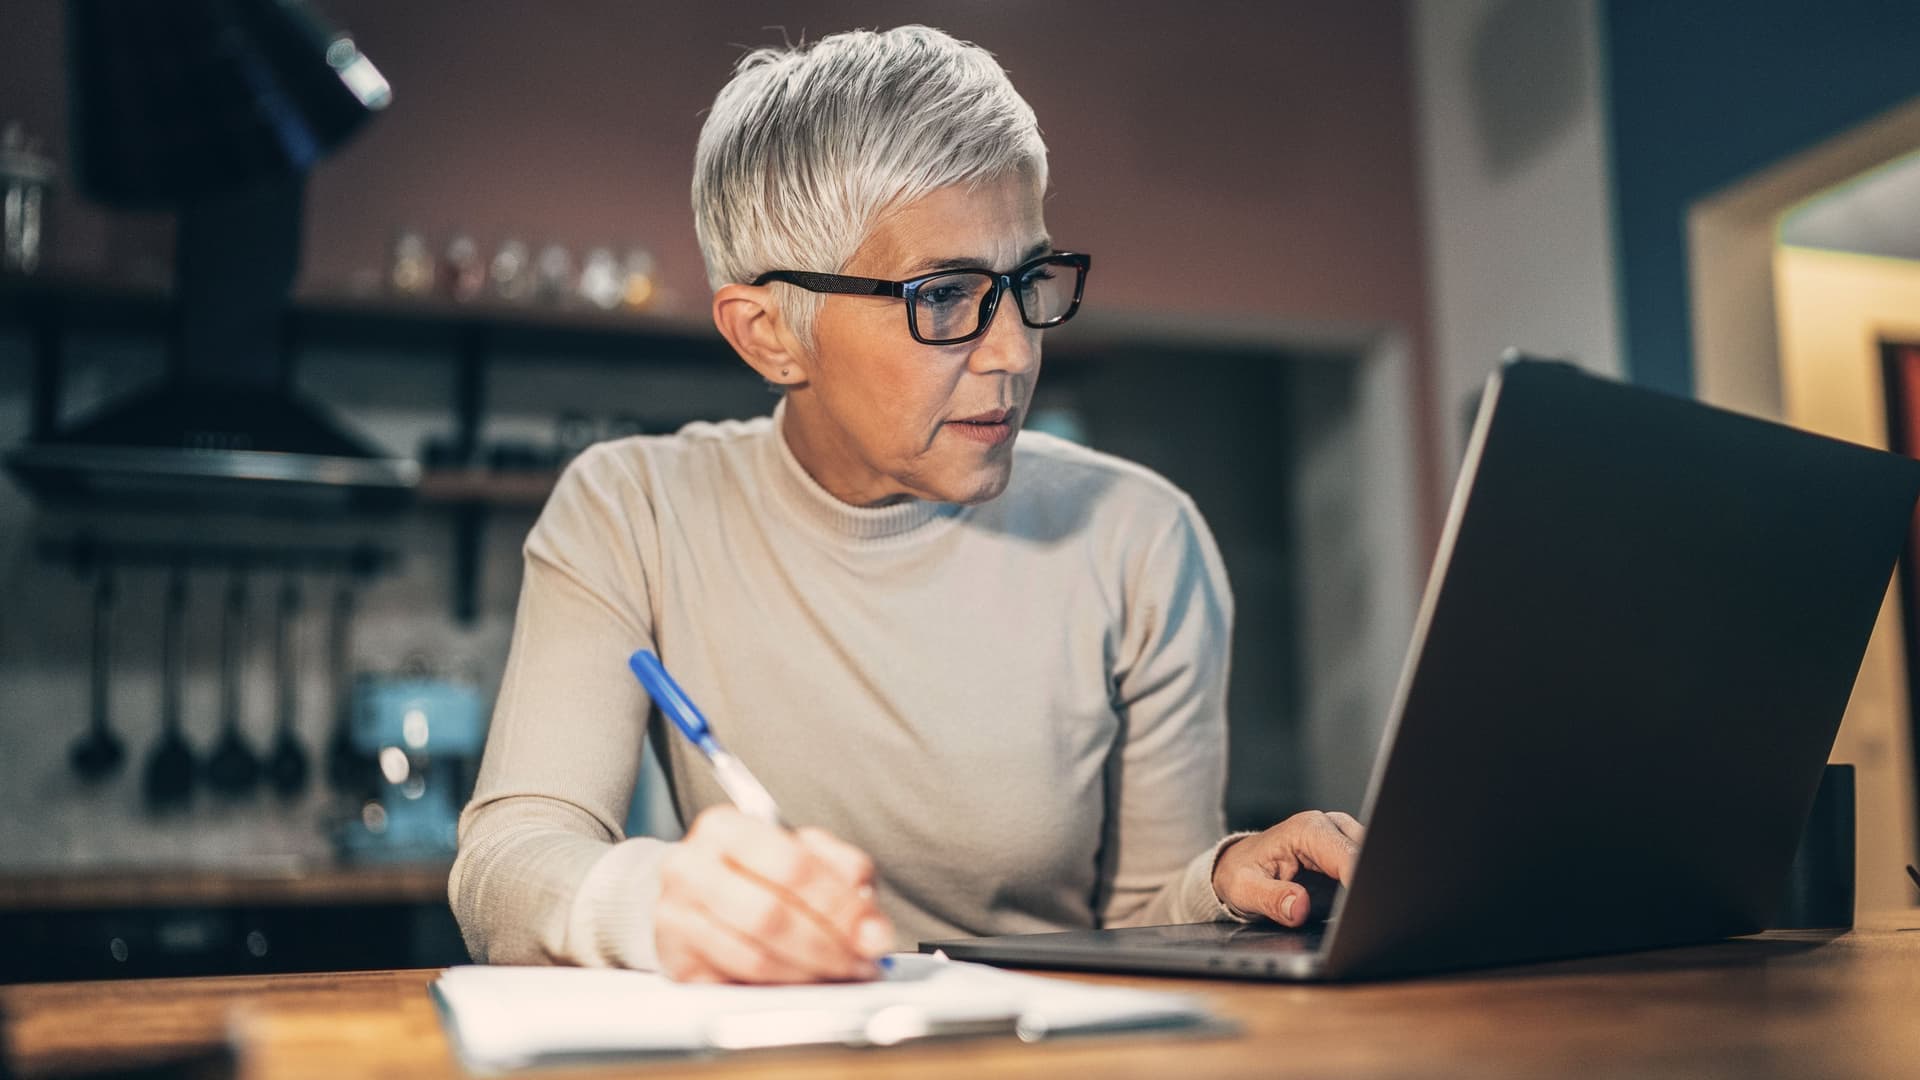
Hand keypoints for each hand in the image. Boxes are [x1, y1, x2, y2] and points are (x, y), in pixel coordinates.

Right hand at [655, 806, 894, 982]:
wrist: (693, 892)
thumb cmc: (755, 870)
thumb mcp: (803, 851)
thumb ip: (844, 875)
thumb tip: (872, 929)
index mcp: (724, 828)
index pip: (792, 866)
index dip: (839, 905)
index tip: (873, 934)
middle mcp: (689, 868)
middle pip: (769, 915)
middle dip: (826, 946)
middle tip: (860, 963)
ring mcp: (675, 918)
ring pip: (753, 959)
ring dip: (807, 975)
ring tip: (838, 976)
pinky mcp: (676, 964)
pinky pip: (735, 988)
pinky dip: (778, 993)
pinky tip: (803, 987)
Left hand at [1210, 811, 1365, 926]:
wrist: (1240, 866)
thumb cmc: (1241, 873)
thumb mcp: (1245, 889)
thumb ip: (1271, 899)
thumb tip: (1299, 906)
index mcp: (1308, 830)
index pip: (1349, 857)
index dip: (1359, 885)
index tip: (1362, 911)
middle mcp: (1331, 826)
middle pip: (1369, 856)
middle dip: (1369, 885)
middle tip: (1363, 916)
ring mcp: (1344, 838)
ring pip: (1375, 861)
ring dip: (1372, 886)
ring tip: (1362, 913)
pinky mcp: (1349, 853)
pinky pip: (1370, 869)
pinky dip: (1368, 887)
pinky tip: (1361, 907)